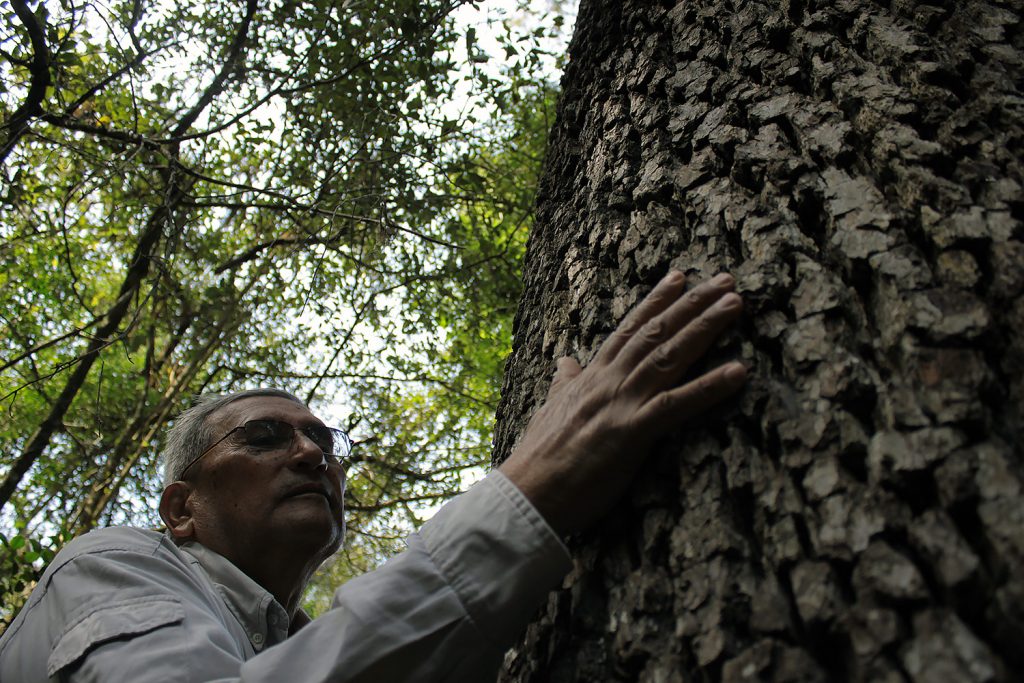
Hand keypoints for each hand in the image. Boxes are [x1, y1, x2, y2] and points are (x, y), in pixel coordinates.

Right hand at [498, 271, 746, 534]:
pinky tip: (739, 371)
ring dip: (705, 327)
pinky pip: (678, 404)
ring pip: (669, 354)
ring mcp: (622, 403)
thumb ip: (565, 383)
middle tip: (725, 279)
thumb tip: (565, 361)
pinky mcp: (633, 431)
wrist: (527, 492)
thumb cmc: (539, 458)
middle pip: (656, 332)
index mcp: (592, 377)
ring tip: (735, 304)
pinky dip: (709, 387)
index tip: (680, 276)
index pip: (628, 329)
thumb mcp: (551, 410)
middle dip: (692, 303)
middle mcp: (610, 380)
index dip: (656, 301)